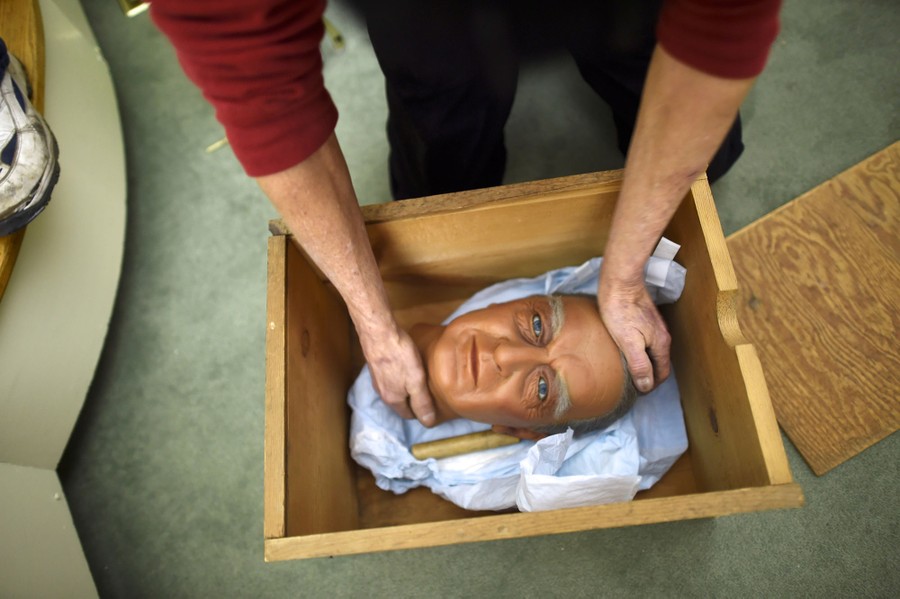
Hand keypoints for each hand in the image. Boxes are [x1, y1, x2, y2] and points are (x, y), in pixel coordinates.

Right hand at [359, 327, 435, 426]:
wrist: (379, 332)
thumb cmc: (400, 356)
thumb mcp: (416, 381)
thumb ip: (422, 402)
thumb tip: (428, 423)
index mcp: (393, 400)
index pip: (409, 415)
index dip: (422, 413)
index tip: (435, 406)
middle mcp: (382, 393)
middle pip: (401, 403)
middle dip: (414, 402)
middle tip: (431, 393)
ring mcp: (377, 379)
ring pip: (395, 390)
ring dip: (407, 389)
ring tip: (421, 381)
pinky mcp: (376, 366)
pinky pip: (390, 378)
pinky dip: (400, 377)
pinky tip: (407, 368)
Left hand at [598, 277, 670, 392]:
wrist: (620, 281)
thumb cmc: (620, 310)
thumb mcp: (628, 342)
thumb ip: (639, 364)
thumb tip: (647, 386)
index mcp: (661, 344)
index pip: (662, 373)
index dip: (651, 386)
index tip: (638, 393)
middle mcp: (662, 336)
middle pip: (659, 363)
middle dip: (649, 376)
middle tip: (633, 385)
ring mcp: (655, 326)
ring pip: (653, 352)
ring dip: (645, 363)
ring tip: (629, 371)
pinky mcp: (645, 318)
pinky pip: (647, 341)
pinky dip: (641, 351)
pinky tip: (627, 351)